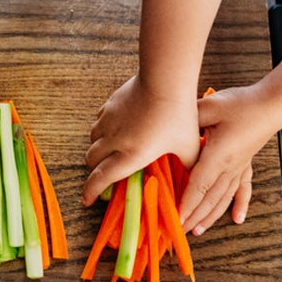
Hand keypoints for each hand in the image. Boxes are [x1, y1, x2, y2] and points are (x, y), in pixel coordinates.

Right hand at [83, 75, 201, 205]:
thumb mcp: (188, 146)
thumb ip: (188, 165)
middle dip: (93, 170)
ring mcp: (109, 120)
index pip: (100, 178)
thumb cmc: (179, 115)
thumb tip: (195, 182)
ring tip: (109, 150)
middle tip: (102, 174)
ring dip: (96, 149)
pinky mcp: (110, 104)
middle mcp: (114, 140)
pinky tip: (116, 126)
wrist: (165, 80)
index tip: (86, 200)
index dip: (90, 192)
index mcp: (130, 155)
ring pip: (92, 139)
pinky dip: (102, 129)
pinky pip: (98, 120)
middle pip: (91, 160)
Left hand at [178, 84, 269, 234]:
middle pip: (209, 198)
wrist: (271, 105)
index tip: (178, 219)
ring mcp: (239, 167)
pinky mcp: (245, 163)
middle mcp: (229, 167)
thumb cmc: (242, 105)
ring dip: (211, 215)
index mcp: (218, 156)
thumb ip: (189, 120)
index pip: (199, 186)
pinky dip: (240, 205)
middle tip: (181, 230)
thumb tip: (173, 127)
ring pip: (223, 198)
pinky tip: (238, 218)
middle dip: (195, 216)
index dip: (187, 204)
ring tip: (199, 230)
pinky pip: (243, 189)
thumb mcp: (209, 107)